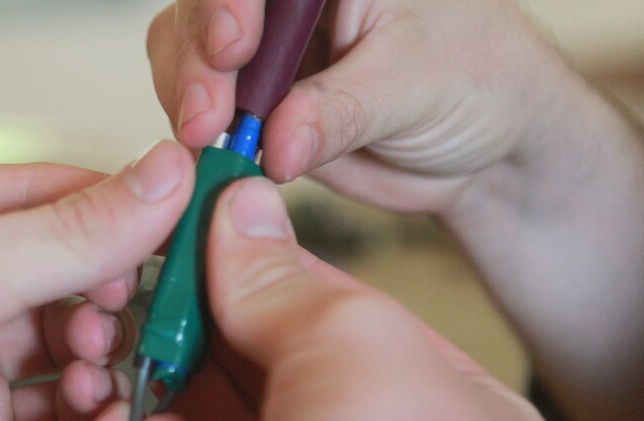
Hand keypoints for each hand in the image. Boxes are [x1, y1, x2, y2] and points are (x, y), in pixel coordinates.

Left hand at [0, 141, 194, 420]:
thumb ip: (65, 233)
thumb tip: (162, 179)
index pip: (57, 193)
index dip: (126, 213)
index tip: (187, 239)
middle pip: (72, 273)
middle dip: (113, 297)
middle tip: (127, 323)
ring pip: (73, 346)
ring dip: (104, 359)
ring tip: (102, 377)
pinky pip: (59, 417)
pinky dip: (89, 420)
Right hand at [149, 0, 643, 420]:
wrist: (485, 150)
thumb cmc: (478, 84)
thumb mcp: (415, 85)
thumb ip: (340, 111)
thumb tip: (276, 143)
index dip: (228, 2)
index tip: (233, 48)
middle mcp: (291, 4)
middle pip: (206, 8)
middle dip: (196, 59)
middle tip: (209, 119)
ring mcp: (267, 52)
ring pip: (186, 52)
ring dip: (186, 97)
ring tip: (209, 141)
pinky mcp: (254, 105)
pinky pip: (200, 108)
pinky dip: (196, 134)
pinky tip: (210, 156)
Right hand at [174, 177, 564, 420]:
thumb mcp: (349, 338)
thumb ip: (282, 281)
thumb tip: (241, 216)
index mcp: (458, 418)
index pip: (352, 327)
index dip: (275, 280)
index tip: (212, 247)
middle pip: (289, 391)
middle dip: (219, 342)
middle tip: (159, 299)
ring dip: (187, 402)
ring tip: (138, 353)